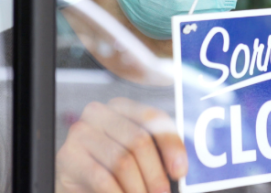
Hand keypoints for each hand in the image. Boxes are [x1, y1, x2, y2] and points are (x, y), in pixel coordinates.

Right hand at [56, 97, 187, 192]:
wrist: (74, 181)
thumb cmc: (109, 166)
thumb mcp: (135, 154)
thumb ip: (155, 153)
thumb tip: (178, 170)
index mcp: (122, 106)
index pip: (154, 119)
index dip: (171, 146)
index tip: (180, 172)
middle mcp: (100, 113)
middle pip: (139, 140)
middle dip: (155, 173)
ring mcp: (81, 132)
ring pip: (122, 160)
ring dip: (138, 187)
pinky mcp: (68, 155)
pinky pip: (101, 177)